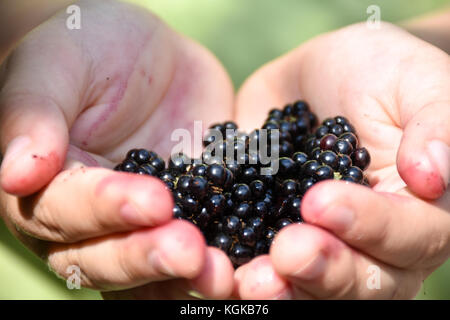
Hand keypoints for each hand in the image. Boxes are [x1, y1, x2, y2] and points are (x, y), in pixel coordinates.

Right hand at [0, 0, 234, 298]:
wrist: (146, 54)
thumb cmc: (86, 49)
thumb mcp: (54, 65)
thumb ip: (33, 114)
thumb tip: (14, 174)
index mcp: (48, 187)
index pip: (66, 211)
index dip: (107, 210)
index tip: (153, 201)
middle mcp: (91, 221)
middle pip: (107, 258)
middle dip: (149, 258)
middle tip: (190, 252)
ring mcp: (143, 224)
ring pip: (154, 271)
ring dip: (186, 279)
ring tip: (223, 276)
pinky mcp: (191, 216)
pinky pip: (203, 247)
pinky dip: (224, 260)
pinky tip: (249, 264)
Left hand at [233, 22, 449, 298]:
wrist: (319, 77)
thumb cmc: (380, 74)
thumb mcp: (415, 82)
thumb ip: (435, 123)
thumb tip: (435, 177)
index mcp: (420, 212)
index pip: (410, 235)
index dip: (371, 227)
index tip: (322, 202)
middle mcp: (374, 243)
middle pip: (362, 280)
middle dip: (323, 271)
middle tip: (287, 253)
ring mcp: (321, 244)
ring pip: (311, 287)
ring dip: (281, 289)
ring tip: (248, 280)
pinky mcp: (271, 233)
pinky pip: (259, 261)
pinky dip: (238, 270)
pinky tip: (218, 267)